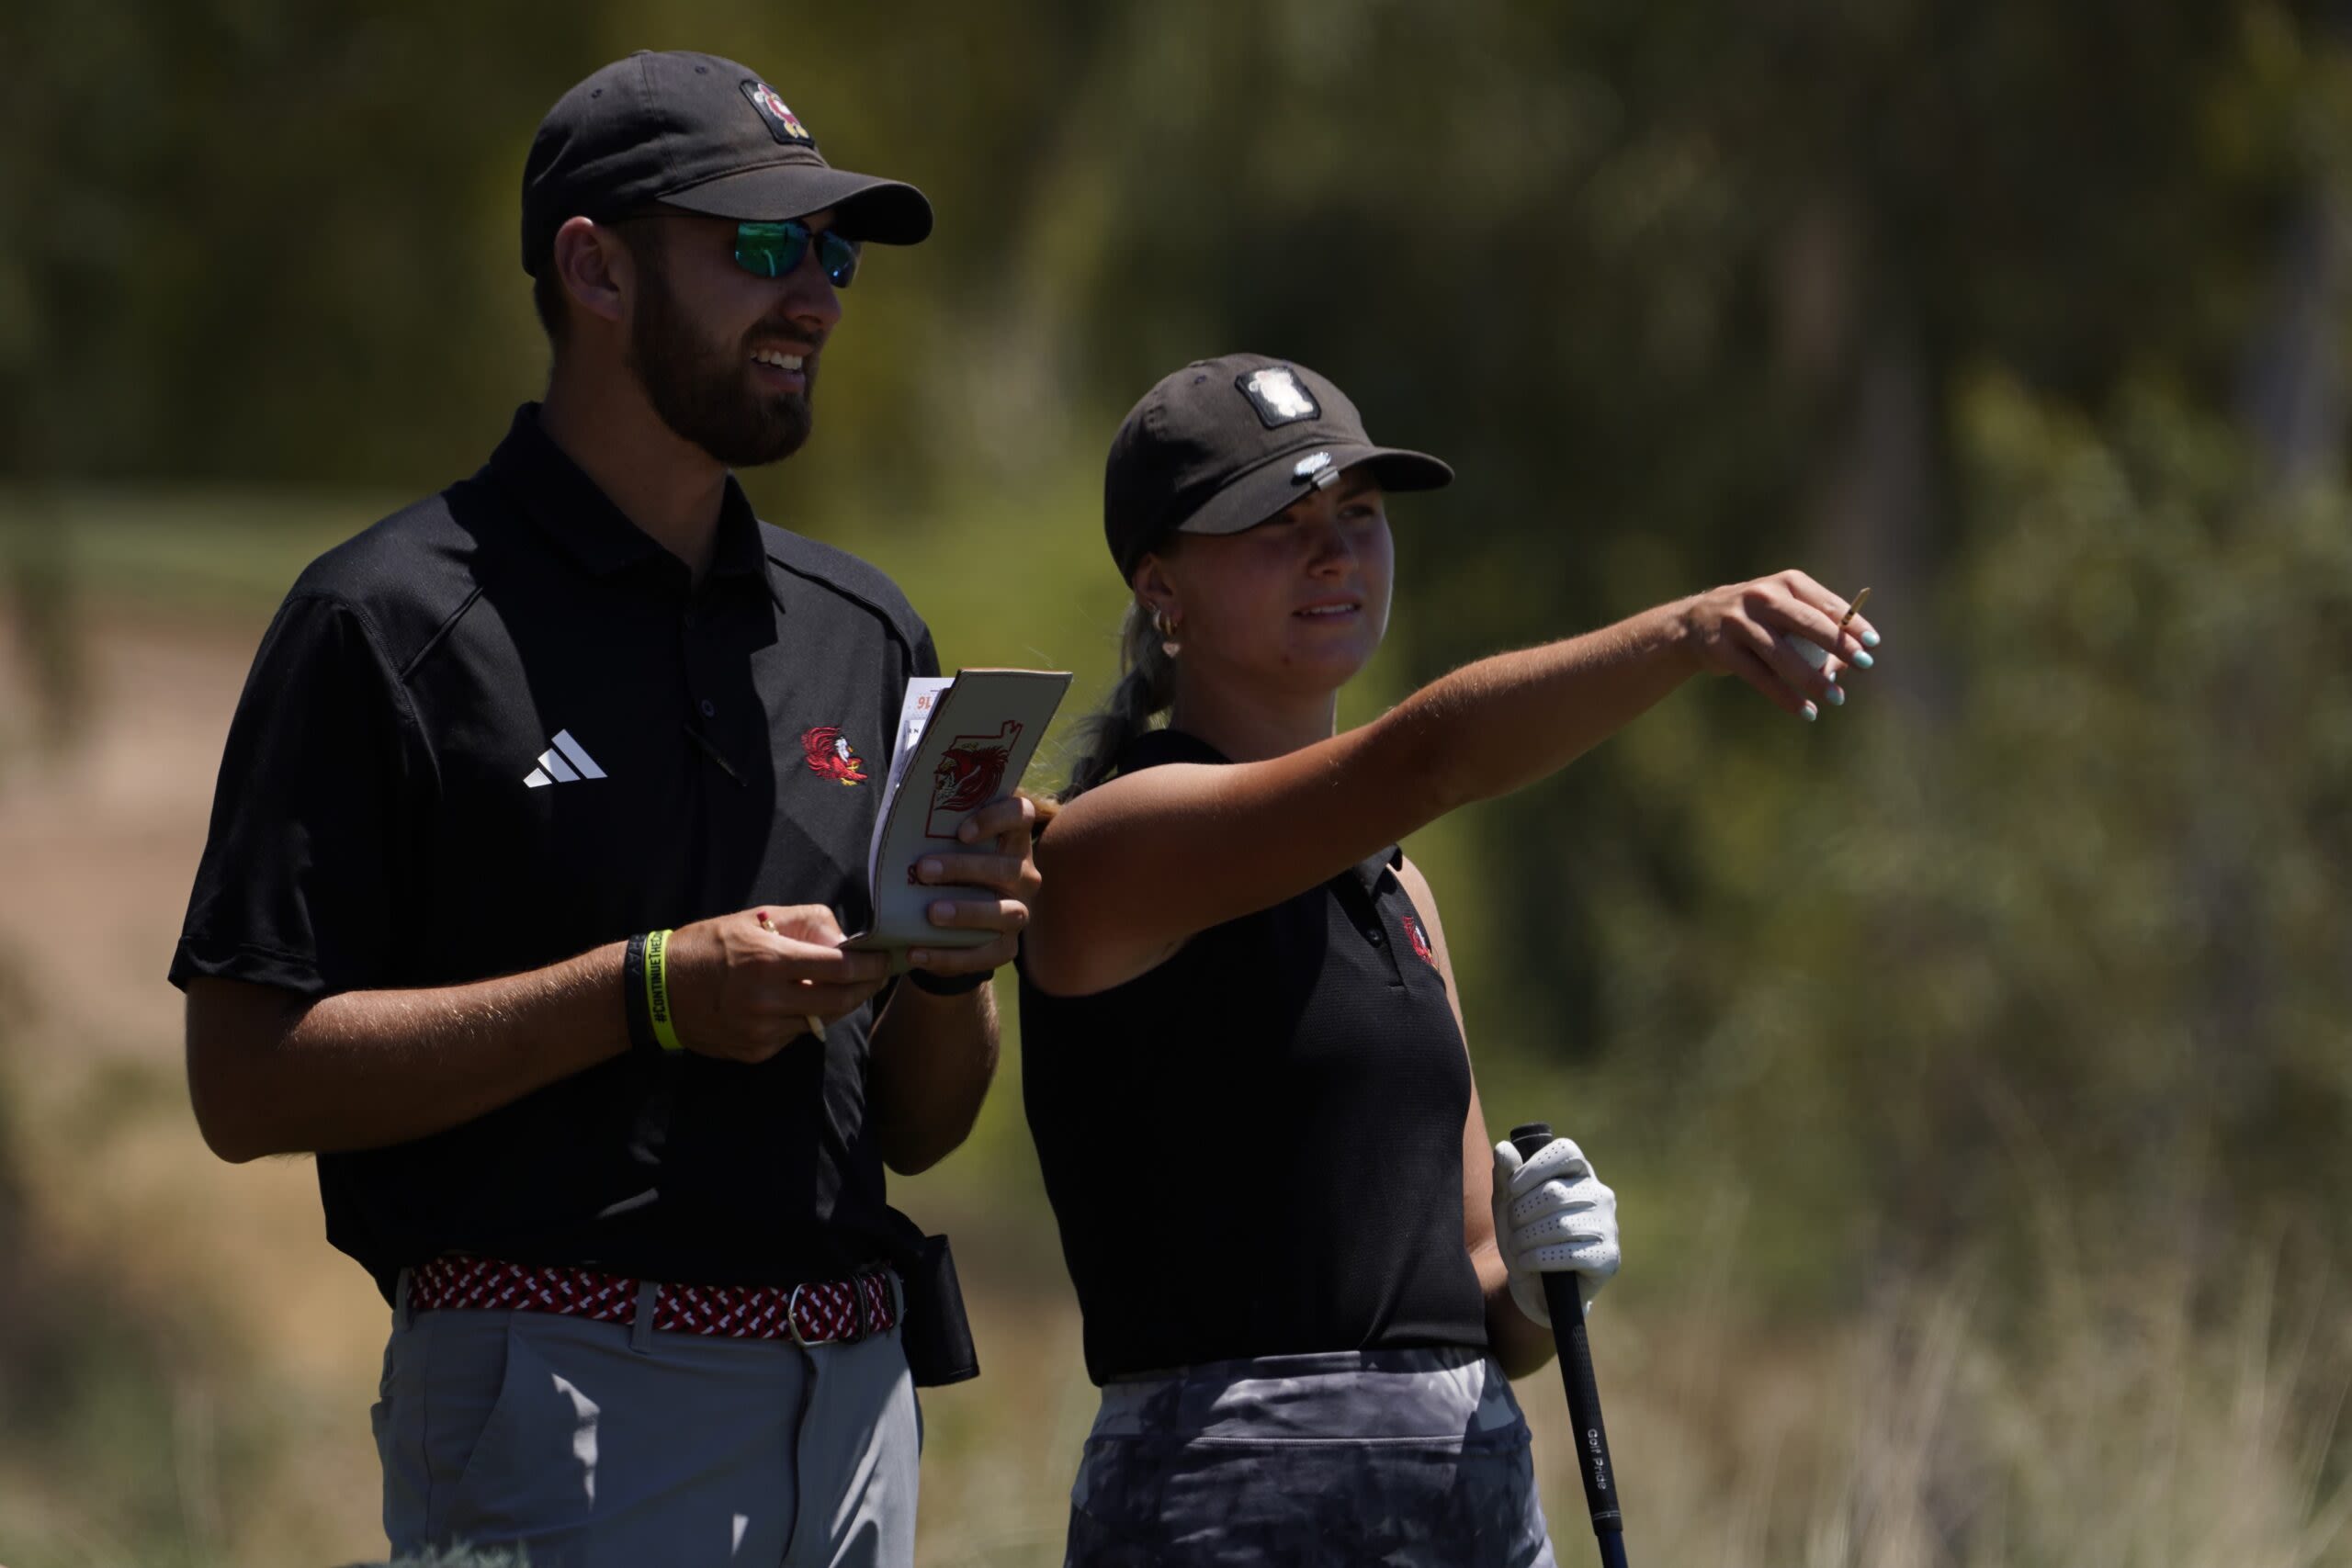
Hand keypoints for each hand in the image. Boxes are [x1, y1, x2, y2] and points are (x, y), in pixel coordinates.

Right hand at [662, 905, 889, 1061]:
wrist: (657, 990)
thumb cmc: (708, 946)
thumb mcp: (755, 919)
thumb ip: (805, 923)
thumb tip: (845, 939)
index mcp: (769, 960)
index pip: (840, 967)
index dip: (870, 964)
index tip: (886, 959)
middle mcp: (767, 1000)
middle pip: (840, 1000)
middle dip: (865, 988)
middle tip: (876, 977)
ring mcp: (761, 1031)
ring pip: (820, 1021)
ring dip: (834, 1004)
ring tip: (836, 987)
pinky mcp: (755, 1051)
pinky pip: (794, 1036)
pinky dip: (801, 1019)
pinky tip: (791, 1004)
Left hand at [905, 792, 1041, 979]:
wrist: (951, 924)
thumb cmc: (945, 870)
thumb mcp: (944, 848)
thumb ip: (935, 834)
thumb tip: (895, 818)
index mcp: (1010, 840)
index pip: (1020, 815)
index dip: (997, 818)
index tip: (961, 831)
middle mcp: (1023, 875)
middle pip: (1008, 867)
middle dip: (965, 868)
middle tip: (924, 870)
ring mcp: (1018, 912)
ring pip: (1006, 912)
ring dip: (968, 912)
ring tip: (931, 913)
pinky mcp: (1007, 947)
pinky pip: (986, 954)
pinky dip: (950, 956)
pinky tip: (918, 952)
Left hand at [1491, 1135, 1619, 1327]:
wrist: (1535, 1285)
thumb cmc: (1524, 1235)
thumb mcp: (1507, 1204)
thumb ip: (1505, 1176)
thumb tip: (1504, 1148)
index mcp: (1580, 1173)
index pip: (1565, 1151)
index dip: (1535, 1167)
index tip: (1513, 1189)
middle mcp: (1600, 1195)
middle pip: (1555, 1192)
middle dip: (1522, 1212)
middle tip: (1513, 1228)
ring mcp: (1608, 1226)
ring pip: (1560, 1224)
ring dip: (1527, 1238)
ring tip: (1517, 1248)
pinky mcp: (1608, 1258)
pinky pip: (1570, 1254)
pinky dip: (1539, 1259)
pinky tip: (1527, 1263)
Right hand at [1679, 571, 1881, 718]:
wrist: (1694, 623)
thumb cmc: (1756, 620)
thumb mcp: (1784, 614)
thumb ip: (1815, 634)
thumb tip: (1846, 664)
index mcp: (1785, 584)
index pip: (1826, 604)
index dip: (1851, 624)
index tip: (1873, 643)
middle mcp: (1762, 597)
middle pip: (1807, 623)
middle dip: (1839, 645)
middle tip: (1865, 664)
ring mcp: (1739, 622)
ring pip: (1782, 655)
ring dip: (1813, 679)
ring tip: (1837, 699)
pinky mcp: (1721, 649)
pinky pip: (1760, 676)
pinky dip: (1785, 696)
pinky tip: (1806, 712)